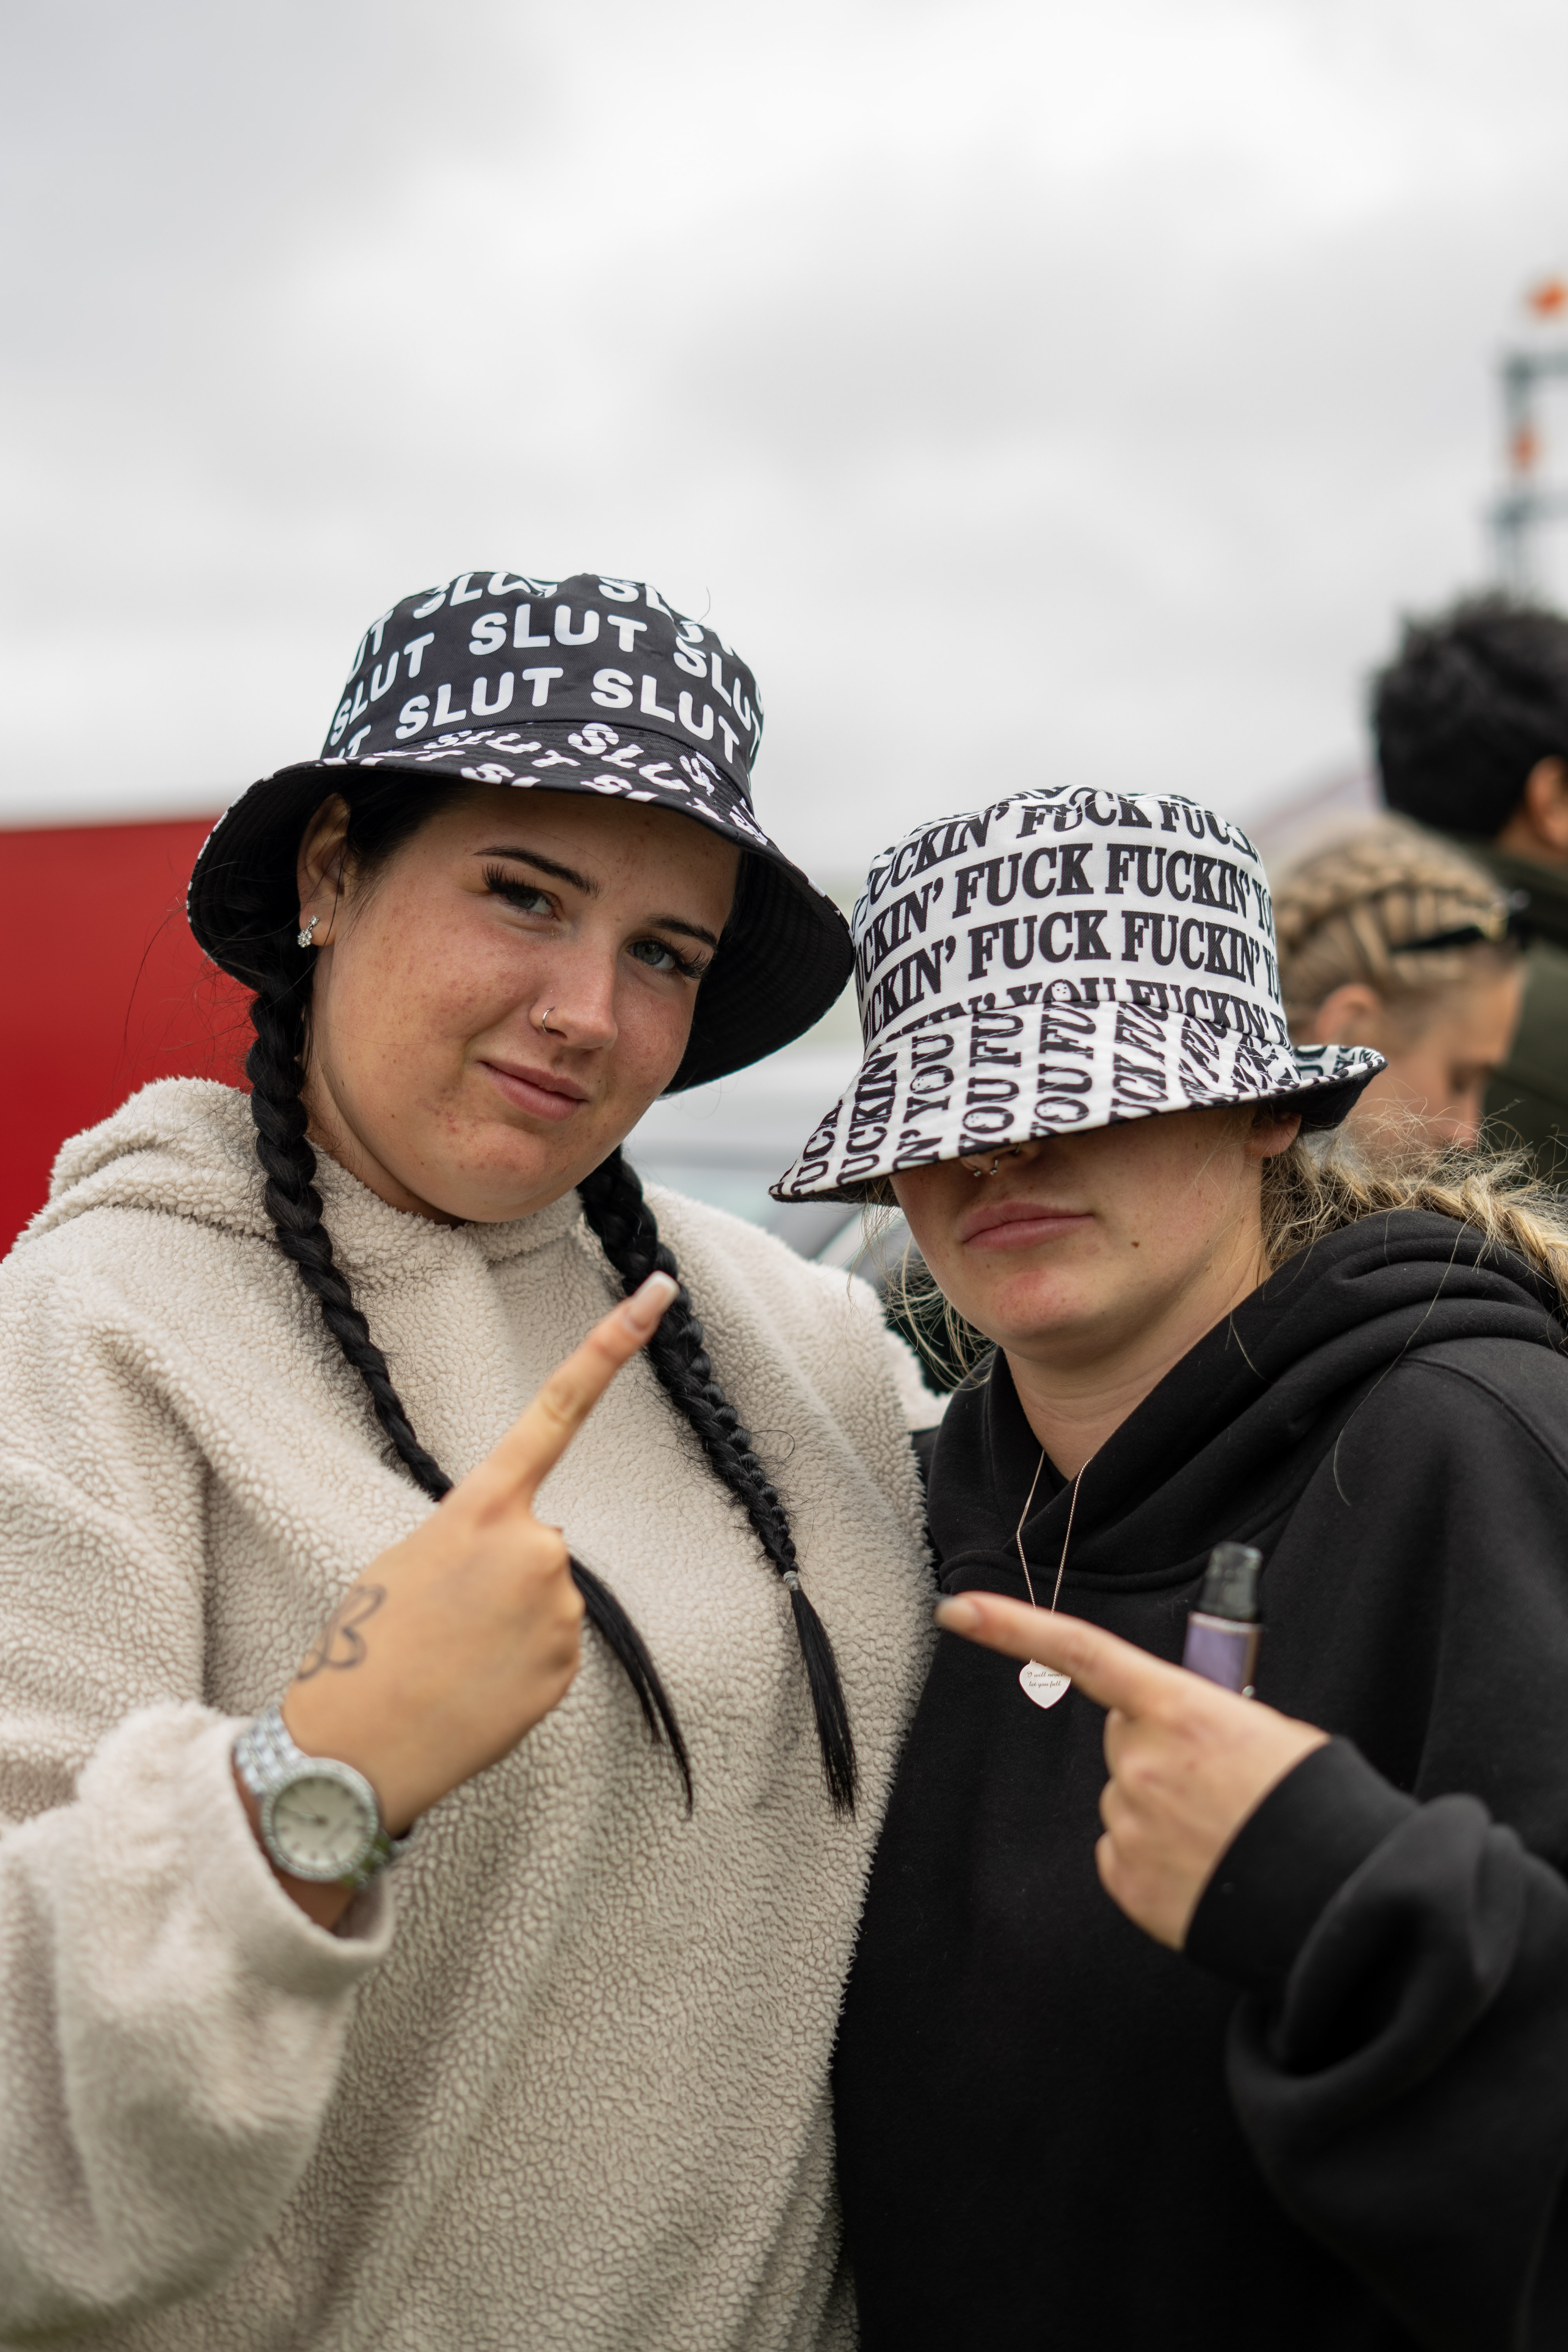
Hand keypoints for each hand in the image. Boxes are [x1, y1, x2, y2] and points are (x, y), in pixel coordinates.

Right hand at [274, 1271, 676, 1874]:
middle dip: (497, 1573)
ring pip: (543, 1599)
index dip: (613, 1346)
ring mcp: (558, 1609)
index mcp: (482, 1508)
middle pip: (535, 1541)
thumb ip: (473, 1536)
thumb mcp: (407, 1561)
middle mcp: (535, 1547)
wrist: (356, 1750)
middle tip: (441, 1619)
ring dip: (504, 1623)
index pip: (559, 1408)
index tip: (659, 1293)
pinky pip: (550, 1648)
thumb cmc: (364, 1648)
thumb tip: (520, 1555)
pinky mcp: (567, 1666)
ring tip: (451, 1657)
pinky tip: (473, 1687)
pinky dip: (516, 1665)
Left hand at [933, 1595, 1327, 1948]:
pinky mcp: (1125, 1879)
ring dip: (1164, 1807)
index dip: (1012, 1627)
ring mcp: (1128, 1821)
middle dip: (1159, 1749)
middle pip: (1124, 1737)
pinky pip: (1124, 1851)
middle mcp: (1141, 1762)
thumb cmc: (1310, 1805)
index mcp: (1179, 1709)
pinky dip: (1157, 1857)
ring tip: (1223, 1831)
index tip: (957, 1609)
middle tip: (1219, 1781)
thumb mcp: (1266, 1732)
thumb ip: (1202, 1715)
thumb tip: (1178, 1728)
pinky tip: (1202, 1867)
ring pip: (1127, 1796)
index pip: (1080, 1652)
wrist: (1337, 1897)